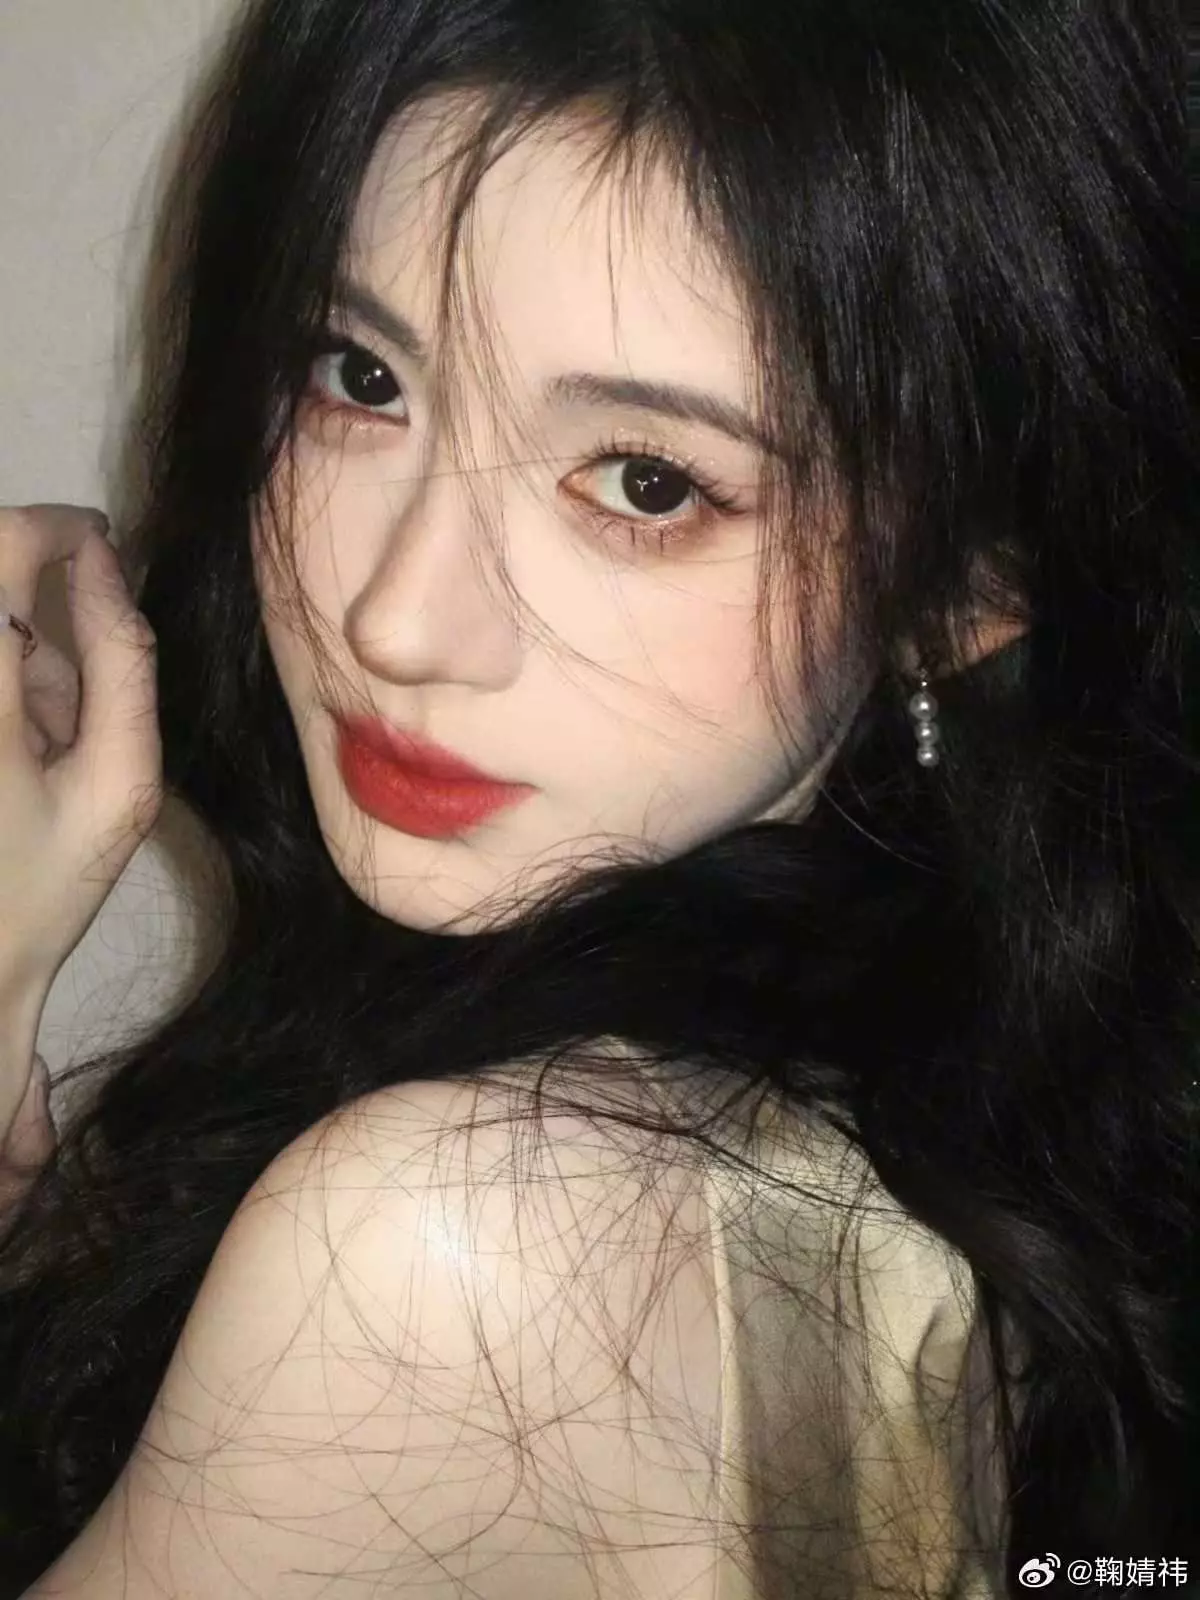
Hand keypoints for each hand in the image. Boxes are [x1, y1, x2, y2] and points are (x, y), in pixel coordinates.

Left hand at [0, 505, 161, 1135]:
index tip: (101, 541)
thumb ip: (122, 664)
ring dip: (17, 658)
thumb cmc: (46, 887)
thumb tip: (105, 566)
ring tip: (44, 753)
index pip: (1, 549)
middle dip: (37, 605)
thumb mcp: (120, 782)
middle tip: (78, 692)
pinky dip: (5, 688)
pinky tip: (14, 758)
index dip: (52, 524)